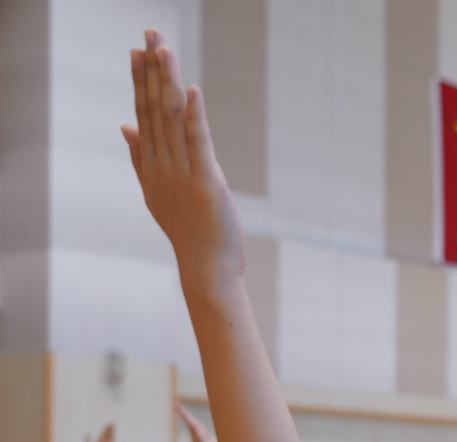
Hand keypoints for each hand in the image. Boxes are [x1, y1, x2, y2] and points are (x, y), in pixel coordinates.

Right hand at [121, 30, 243, 286]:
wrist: (207, 268)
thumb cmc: (189, 231)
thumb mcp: (158, 191)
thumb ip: (141, 157)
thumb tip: (125, 126)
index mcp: (151, 165)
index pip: (143, 113)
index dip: (140, 80)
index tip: (137, 50)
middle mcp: (161, 165)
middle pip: (155, 109)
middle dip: (151, 69)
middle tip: (149, 33)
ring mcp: (181, 173)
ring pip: (172, 120)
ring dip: (168, 82)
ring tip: (162, 49)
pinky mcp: (206, 182)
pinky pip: (198, 143)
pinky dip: (195, 116)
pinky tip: (192, 90)